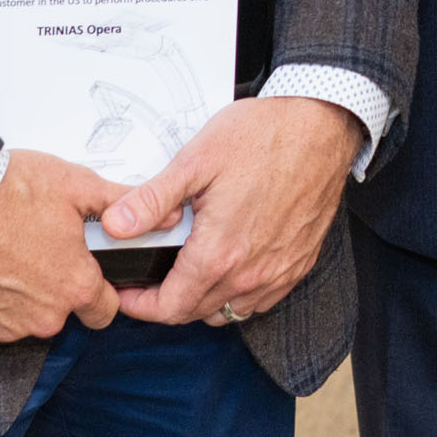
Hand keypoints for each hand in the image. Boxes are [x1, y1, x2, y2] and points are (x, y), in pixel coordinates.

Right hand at [0, 149, 126, 342]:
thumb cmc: (5, 193)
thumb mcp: (76, 185)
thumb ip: (121, 204)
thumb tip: (165, 211)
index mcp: (74, 286)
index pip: (105, 311)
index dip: (101, 289)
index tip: (89, 269)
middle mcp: (42, 317)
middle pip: (64, 312)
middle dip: (59, 285)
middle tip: (43, 246)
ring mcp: (4, 328)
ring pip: (28, 318)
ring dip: (25, 294)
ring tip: (11, 249)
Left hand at [104, 96, 361, 325]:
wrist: (322, 124)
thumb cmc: (264, 135)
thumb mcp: (198, 159)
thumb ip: (154, 199)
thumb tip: (114, 225)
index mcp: (219, 254)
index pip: (169, 308)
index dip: (141, 305)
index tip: (127, 292)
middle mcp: (251, 274)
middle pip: (195, 312)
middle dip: (167, 300)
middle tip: (151, 274)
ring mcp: (278, 272)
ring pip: (228, 310)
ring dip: (203, 299)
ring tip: (188, 268)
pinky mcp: (299, 263)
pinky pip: (260, 299)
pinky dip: (238, 293)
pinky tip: (231, 262)